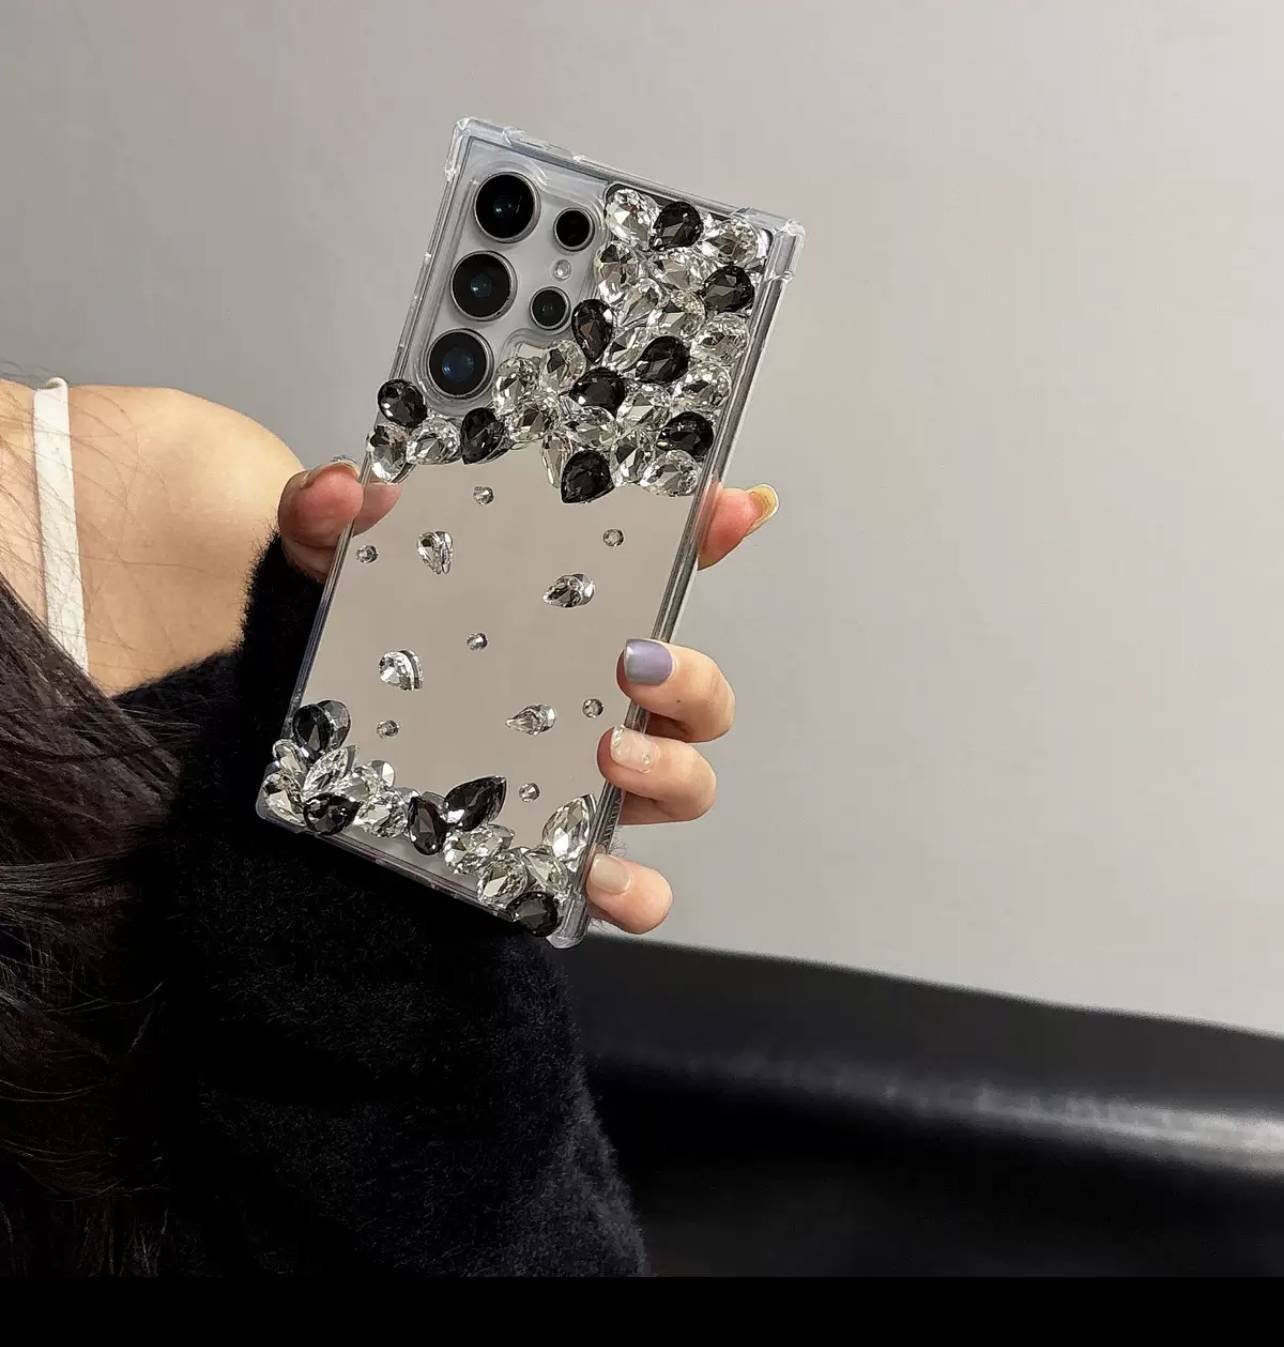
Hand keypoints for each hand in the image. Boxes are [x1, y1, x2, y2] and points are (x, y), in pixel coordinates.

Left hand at [277, 459, 777, 933]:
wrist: (291, 753)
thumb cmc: (343, 656)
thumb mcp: (325, 577)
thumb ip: (324, 519)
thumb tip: (351, 489)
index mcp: (567, 625)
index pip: (658, 570)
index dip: (709, 533)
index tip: (731, 507)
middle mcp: (596, 706)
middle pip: (700, 696)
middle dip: (695, 680)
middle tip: (636, 664)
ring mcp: (585, 787)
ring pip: (688, 785)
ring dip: (673, 771)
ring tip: (611, 754)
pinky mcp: (557, 860)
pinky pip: (636, 890)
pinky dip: (633, 890)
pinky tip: (592, 872)